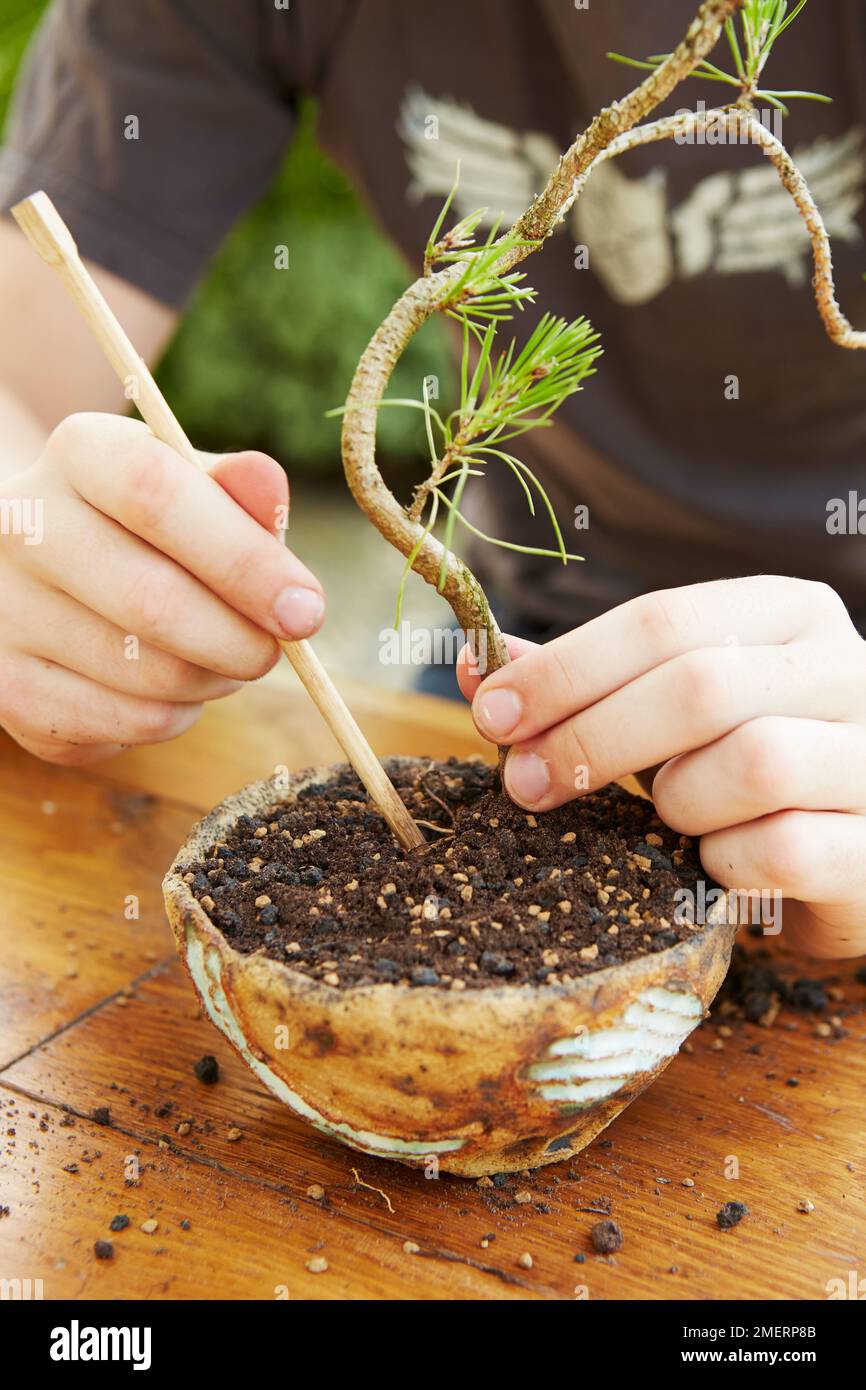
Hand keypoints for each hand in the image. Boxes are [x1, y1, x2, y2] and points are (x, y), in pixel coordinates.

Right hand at [0, 412, 324, 764]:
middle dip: (242, 641)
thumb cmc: (146, 528)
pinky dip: (176, 715)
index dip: (244, 561)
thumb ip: (238, 490)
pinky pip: (126, 722)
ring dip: (214, 680)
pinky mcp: (8, 689)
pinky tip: (172, 687)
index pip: (157, 495)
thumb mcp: (193, 488)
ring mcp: (5, 611)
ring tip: (223, 660)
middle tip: (276, 651)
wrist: (48, 573)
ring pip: (146, 675)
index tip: (306, 610)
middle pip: (154, 601)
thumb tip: (270, 491)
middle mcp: (21, 527)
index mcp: (78, 455)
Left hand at [457, 577, 865, 958]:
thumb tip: (476, 665)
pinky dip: (725, 864)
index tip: (493, 713)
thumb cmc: (739, 768)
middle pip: (698, 686)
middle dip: (592, 737)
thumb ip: (582, 683)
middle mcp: (845, 668)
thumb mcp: (665, 709)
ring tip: (669, 819)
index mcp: (786, 613)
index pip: (662, 619)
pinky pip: (781, 850)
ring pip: (751, 764)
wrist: (846, 849)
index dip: (565, 669)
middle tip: (528, 783)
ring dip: (678, 803)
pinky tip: (716, 864)